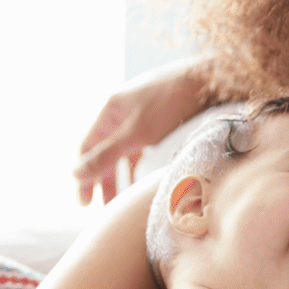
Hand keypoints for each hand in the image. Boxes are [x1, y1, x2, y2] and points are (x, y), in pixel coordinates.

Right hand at [74, 56, 210, 204]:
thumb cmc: (173, 103)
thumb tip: (75, 174)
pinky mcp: (164, 120)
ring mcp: (144, 115)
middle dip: (104, 179)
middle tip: (104, 207)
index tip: (85, 203)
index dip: (84, 175)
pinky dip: (142, 165)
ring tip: (125, 200)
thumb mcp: (137, 133)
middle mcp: (124, 111)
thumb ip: (107, 155)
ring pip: (127, 151)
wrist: (212, 81)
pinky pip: (145, 148)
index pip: (88, 148)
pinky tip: (145, 181)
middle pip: (106, 151)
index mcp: (111, 109)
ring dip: (124, 175)